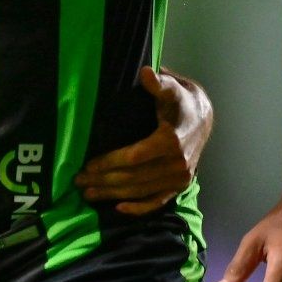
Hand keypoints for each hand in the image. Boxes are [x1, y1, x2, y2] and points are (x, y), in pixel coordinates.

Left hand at [74, 66, 213, 214]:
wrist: (203, 119)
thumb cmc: (181, 102)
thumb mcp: (172, 89)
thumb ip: (159, 84)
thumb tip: (146, 72)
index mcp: (172, 141)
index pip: (135, 157)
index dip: (109, 162)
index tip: (87, 164)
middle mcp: (177, 164)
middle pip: (134, 178)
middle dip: (103, 181)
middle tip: (78, 181)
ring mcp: (179, 179)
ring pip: (141, 191)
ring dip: (112, 195)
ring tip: (88, 193)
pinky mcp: (180, 187)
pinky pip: (157, 202)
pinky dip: (139, 208)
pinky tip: (118, 209)